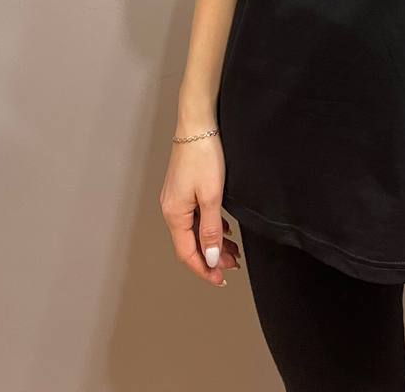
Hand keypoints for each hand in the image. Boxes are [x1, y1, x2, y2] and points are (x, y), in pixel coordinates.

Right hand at [159, 130, 241, 286]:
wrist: (198, 123)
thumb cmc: (203, 155)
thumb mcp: (212, 196)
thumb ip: (210, 230)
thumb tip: (209, 258)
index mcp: (174, 214)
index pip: (186, 253)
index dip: (204, 269)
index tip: (220, 280)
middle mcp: (171, 208)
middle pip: (190, 243)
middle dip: (211, 257)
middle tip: (232, 265)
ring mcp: (177, 198)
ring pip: (194, 229)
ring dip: (212, 242)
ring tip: (233, 250)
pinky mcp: (184, 187)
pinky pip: (196, 216)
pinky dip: (210, 226)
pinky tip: (224, 228)